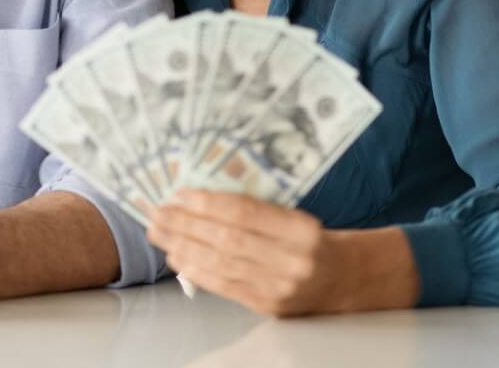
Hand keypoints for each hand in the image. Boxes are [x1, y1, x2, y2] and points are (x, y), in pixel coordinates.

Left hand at [148, 191, 339, 317]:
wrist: (340, 277)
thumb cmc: (308, 238)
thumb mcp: (292, 214)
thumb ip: (254, 207)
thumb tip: (197, 197)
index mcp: (300, 228)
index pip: (245, 212)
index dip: (208, 202)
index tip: (180, 194)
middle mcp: (291, 259)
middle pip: (227, 239)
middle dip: (186, 225)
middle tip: (158, 213)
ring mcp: (279, 286)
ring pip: (221, 264)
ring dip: (184, 247)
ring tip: (160, 234)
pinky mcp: (267, 305)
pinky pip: (225, 286)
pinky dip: (197, 271)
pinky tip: (178, 258)